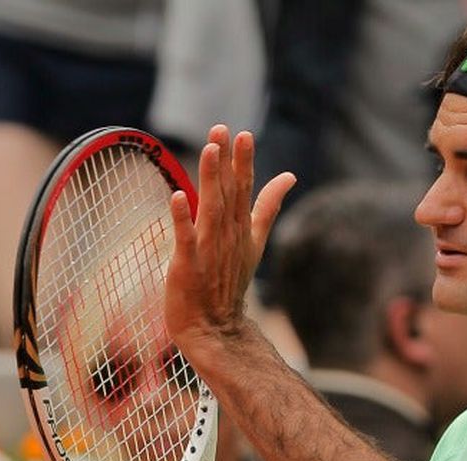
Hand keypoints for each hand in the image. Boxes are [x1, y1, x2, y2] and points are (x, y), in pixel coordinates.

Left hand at [165, 124, 295, 368]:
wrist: (215, 325)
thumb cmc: (229, 281)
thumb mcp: (255, 240)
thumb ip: (268, 207)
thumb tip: (289, 177)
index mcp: (241, 227)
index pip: (244, 188)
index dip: (243, 161)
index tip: (243, 134)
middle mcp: (227, 235)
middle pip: (227, 192)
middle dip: (226, 161)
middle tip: (223, 129)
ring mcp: (208, 250)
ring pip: (211, 208)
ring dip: (210, 180)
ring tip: (209, 150)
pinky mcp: (187, 265)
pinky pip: (185, 239)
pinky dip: (183, 219)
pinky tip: (178, 196)